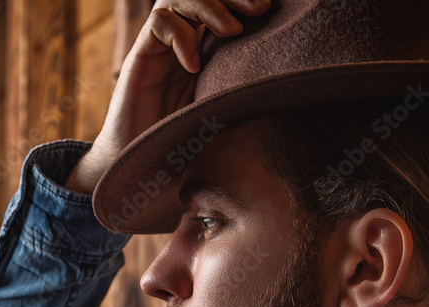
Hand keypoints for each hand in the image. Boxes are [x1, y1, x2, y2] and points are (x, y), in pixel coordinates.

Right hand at [64, 0, 272, 194]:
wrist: (143, 167)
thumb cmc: (185, 146)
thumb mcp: (225, 111)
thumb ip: (244, 88)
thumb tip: (289, 78)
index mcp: (207, 50)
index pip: (225, 7)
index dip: (245, 1)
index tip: (273, 9)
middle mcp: (183, 42)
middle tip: (260, 7)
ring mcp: (161, 48)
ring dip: (209, 6)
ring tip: (232, 30)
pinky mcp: (140, 57)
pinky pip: (159, 24)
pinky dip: (180, 37)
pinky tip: (193, 66)